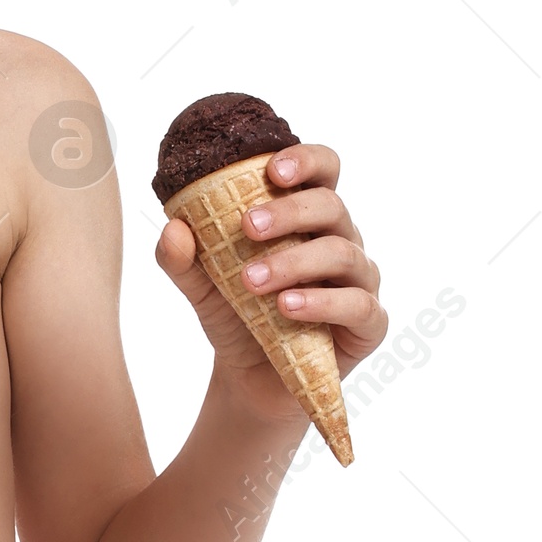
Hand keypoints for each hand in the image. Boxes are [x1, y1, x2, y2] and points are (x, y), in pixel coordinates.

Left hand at [156, 139, 387, 417]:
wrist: (250, 381)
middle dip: (288, 212)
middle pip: (330, 206)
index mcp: (308, 218)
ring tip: (252, 281)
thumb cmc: (238, 317)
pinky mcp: (368, 322)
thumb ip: (184, 260)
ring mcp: (359, 280)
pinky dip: (322, 302)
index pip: (324, 170)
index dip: (306, 160)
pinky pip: (358, 304)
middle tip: (247, 227)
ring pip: (342, 253)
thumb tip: (173, 229)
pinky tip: (287, 306)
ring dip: (294, 262)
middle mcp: (340, 240)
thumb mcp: (202, 288)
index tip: (272, 171)